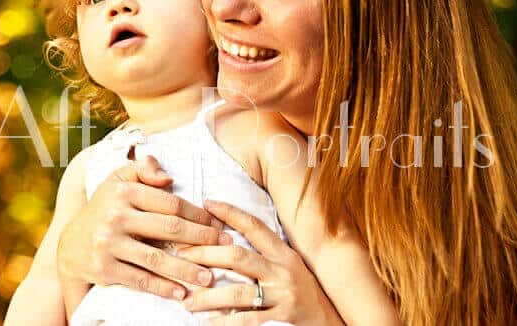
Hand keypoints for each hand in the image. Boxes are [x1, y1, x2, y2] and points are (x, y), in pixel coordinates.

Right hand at [56, 156, 232, 300]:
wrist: (69, 245)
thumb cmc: (104, 208)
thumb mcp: (118, 180)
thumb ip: (143, 169)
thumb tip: (168, 177)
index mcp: (123, 192)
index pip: (170, 203)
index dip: (197, 214)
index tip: (217, 224)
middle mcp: (115, 216)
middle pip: (168, 228)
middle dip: (201, 239)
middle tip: (224, 247)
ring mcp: (109, 244)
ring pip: (156, 258)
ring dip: (187, 269)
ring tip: (209, 276)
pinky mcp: (105, 269)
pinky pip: (140, 279)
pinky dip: (162, 288)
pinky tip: (181, 293)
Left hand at [177, 200, 344, 325]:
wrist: (334, 320)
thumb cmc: (307, 292)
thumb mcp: (290, 266)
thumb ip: (265, 254)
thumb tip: (228, 242)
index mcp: (284, 253)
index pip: (254, 226)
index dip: (230, 212)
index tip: (207, 202)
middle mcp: (283, 269)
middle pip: (238, 256)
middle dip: (206, 254)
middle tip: (181, 255)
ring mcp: (284, 294)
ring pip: (238, 291)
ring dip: (208, 296)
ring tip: (187, 300)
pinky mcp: (284, 316)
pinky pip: (248, 319)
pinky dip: (224, 321)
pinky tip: (206, 322)